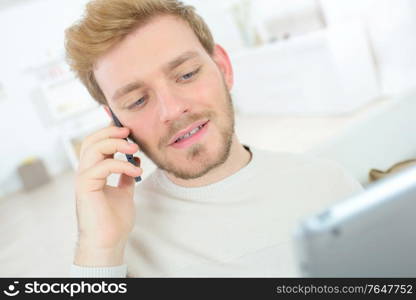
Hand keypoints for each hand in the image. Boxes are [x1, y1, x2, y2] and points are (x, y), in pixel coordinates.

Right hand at [73, 124, 141, 265]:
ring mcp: (83, 179)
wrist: (109, 242)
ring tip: (135, 149)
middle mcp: (85, 173)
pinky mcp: (85, 187)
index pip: (95, 144)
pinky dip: (122, 164)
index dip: (109, 133)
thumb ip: (126, 175)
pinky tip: (136, 170)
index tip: (129, 130)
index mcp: (93, 172)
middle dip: (110, 132)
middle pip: (90, 141)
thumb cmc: (115, 220)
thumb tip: (134, 159)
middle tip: (130, 132)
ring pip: (93, 149)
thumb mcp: (125, 192)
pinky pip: (102, 166)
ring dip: (116, 144)